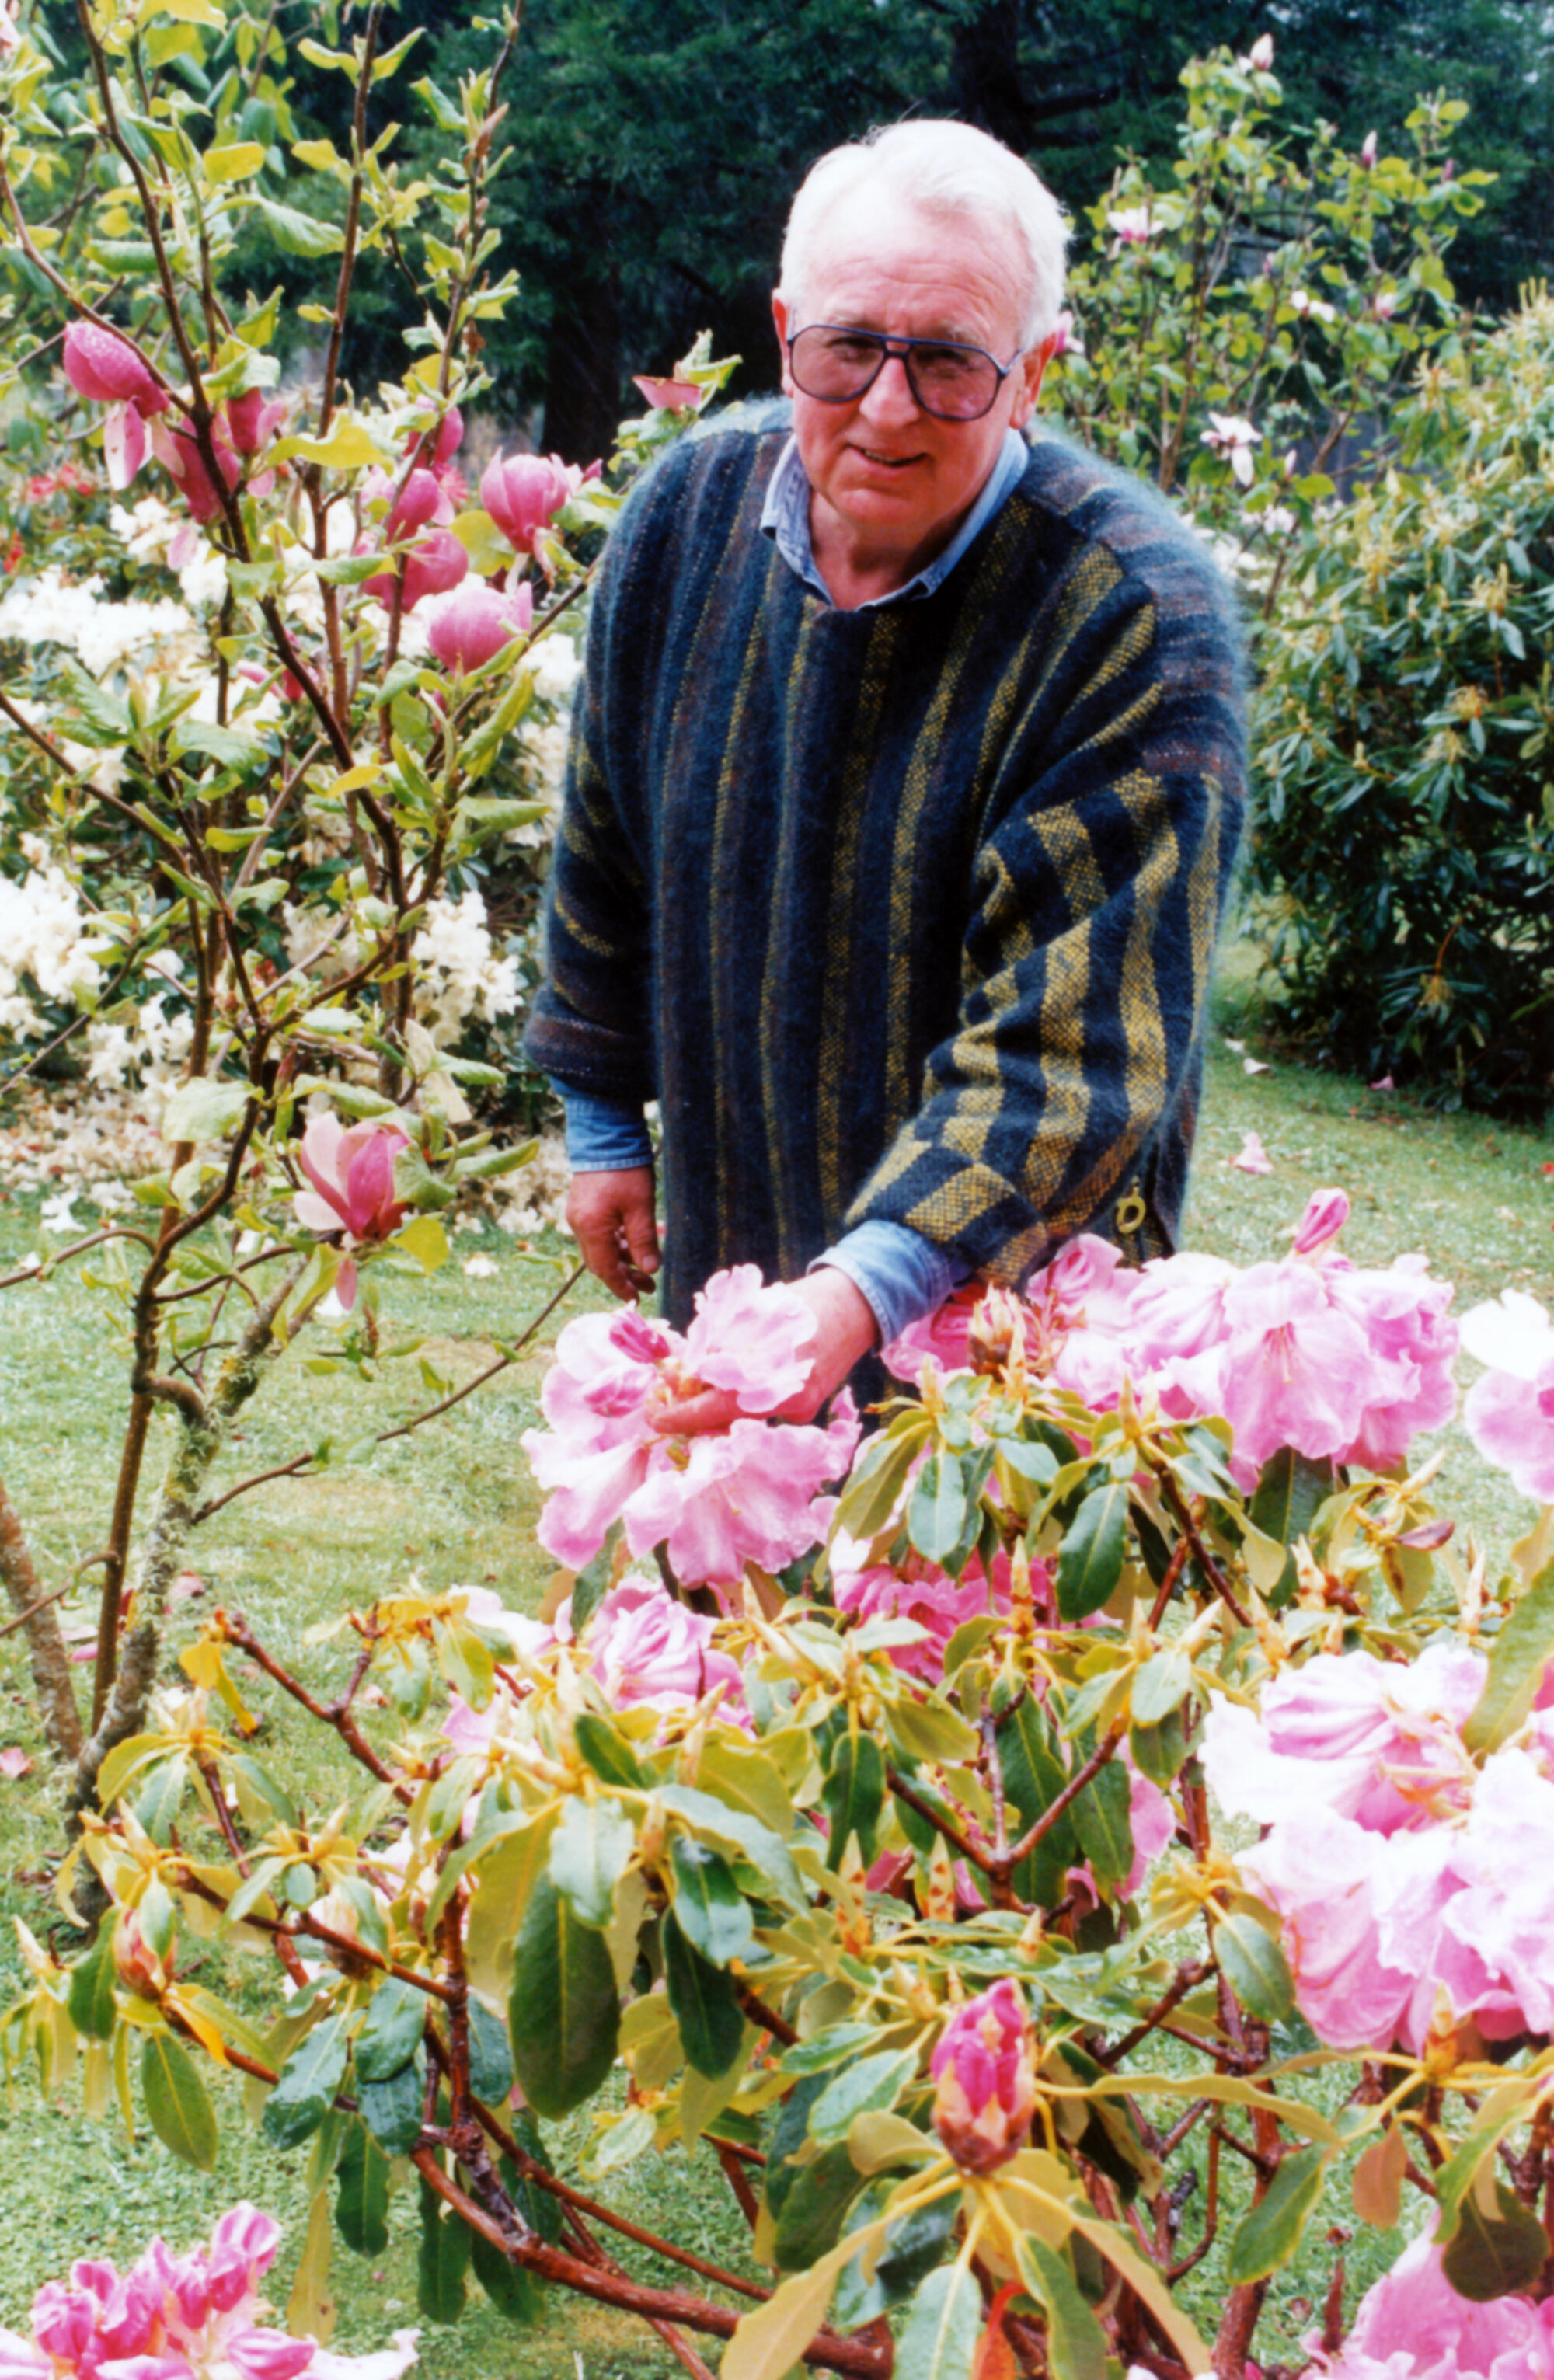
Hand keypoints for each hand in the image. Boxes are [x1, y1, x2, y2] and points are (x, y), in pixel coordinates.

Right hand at [567, 1165, 660, 1301]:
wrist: (605, 1135)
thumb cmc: (625, 1170)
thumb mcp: (641, 1208)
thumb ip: (644, 1241)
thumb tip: (650, 1269)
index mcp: (591, 1229)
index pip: (605, 1270)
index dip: (621, 1287)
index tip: (637, 1299)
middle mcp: (580, 1225)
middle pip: (601, 1261)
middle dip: (625, 1275)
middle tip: (649, 1284)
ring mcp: (580, 1215)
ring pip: (601, 1247)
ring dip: (624, 1257)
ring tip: (649, 1263)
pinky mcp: (584, 1205)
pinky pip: (600, 1232)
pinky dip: (618, 1241)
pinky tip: (636, 1240)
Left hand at [649, 1267, 876, 1437]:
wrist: (854, 1304)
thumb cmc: (796, 1303)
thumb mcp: (747, 1314)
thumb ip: (715, 1346)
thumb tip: (684, 1372)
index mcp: (767, 1376)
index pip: (713, 1409)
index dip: (680, 1417)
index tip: (656, 1419)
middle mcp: (784, 1401)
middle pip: (727, 1419)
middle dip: (696, 1411)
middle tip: (670, 1400)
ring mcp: (799, 1409)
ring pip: (745, 1416)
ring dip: (720, 1404)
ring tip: (700, 1385)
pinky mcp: (807, 1409)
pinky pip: (765, 1409)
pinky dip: (745, 1398)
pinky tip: (738, 1380)